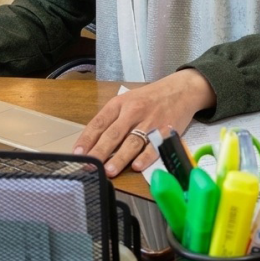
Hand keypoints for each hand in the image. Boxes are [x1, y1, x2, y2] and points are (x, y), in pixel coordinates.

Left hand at [73, 69, 215, 177]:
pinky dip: (145, 157)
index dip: (87, 138)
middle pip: (114, 134)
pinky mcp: (166, 131)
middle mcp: (134, 112)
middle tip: (89, 165)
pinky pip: (154, 146)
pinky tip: (137, 166)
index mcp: (120, 103)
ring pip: (132, 142)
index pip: (99, 122)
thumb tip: (93, 143)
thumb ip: (112, 120)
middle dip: (100, 151)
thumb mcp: (128, 101)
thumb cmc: (151, 98)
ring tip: (109, 170)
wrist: (182, 90)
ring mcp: (150, 122)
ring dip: (120, 158)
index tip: (78, 153)